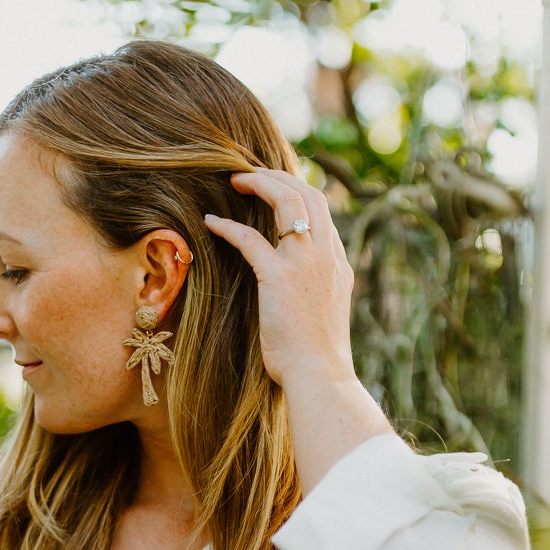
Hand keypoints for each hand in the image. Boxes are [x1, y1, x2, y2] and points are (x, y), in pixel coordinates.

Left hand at [203, 168, 355, 388]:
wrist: (321, 376)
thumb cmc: (318, 357)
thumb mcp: (325, 313)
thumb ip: (316, 289)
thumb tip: (297, 289)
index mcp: (338, 264)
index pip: (322, 212)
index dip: (298, 192)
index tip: (276, 188)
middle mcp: (326, 256)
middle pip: (308, 195)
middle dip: (279, 177)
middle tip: (252, 174)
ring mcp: (305, 264)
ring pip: (287, 202)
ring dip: (260, 184)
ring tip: (236, 180)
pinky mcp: (279, 277)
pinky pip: (250, 239)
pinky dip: (228, 227)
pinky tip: (211, 223)